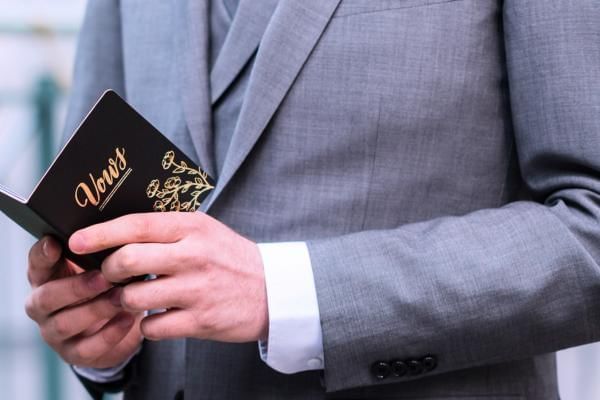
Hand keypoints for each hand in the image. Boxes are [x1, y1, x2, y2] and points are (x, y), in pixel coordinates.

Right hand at [25, 236, 142, 367]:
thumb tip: (118, 230)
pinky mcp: (74, 354)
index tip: (55, 242)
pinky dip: (110, 333)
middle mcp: (43, 306)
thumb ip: (100, 252)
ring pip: (66, 323)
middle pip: (47, 297)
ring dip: (95, 309)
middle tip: (104, 276)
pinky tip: (130, 318)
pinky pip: (88, 348)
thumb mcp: (101, 266)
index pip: (37, 264)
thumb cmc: (107, 285)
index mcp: (46, 278)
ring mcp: (54, 332)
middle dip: (76, 287)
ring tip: (121, 297)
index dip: (42, 255)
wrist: (117, 325)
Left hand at [69, 212, 268, 342]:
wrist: (274, 291)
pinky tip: (160, 317)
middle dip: (109, 270)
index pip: (136, 225)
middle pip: (127, 261)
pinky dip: (148, 325)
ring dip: (126, 300)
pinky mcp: (200, 321)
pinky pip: (152, 327)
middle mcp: (193, 256)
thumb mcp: (206, 231)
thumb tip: (118, 233)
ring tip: (137, 297)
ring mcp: (197, 290)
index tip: (76, 241)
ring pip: (133, 298)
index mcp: (193, 228)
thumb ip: (167, 230)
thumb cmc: (231, 258)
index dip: (100, 233)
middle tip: (112, 274)